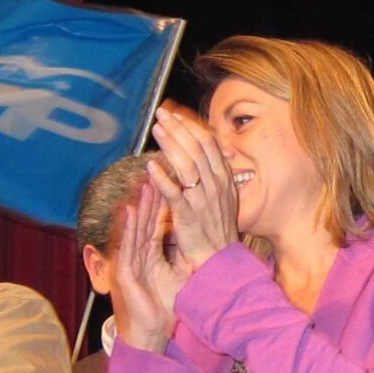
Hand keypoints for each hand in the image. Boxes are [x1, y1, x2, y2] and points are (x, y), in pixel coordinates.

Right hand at [115, 182, 190, 352]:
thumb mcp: (176, 278)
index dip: (160, 204)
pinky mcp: (123, 272)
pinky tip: (131, 211)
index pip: (155, 224)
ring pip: (134, 229)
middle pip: (144, 221)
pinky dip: (128, 228)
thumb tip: (194, 245)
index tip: (167, 183)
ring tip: (142, 183)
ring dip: (138, 205)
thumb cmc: (160, 310)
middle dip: (149, 197)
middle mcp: (135, 255)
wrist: (147, 335)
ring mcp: (128, 262)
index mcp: (148, 256)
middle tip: (154, 172)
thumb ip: (180, 260)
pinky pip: (127, 246)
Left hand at [149, 105, 238, 269]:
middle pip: (196, 148)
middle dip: (178, 128)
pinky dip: (162, 178)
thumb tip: (203, 152)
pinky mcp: (188, 215)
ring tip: (156, 130)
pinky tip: (150, 166)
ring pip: (186, 165)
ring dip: (170, 144)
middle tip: (161, 115)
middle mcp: (215, 185)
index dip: (190, 126)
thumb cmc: (217, 227)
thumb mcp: (223, 196)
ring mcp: (202, 199)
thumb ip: (213, 173)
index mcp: (224, 178)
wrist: (219, 257)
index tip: (175, 115)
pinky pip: (174, 193)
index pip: (208, 143)